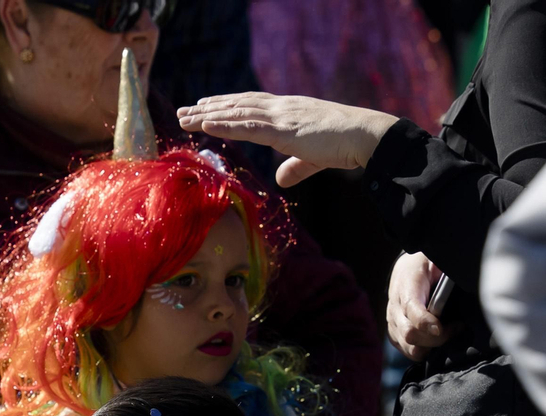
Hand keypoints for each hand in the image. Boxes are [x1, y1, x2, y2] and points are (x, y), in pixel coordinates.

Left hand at [177, 92, 398, 186]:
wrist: (362, 136)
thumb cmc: (343, 144)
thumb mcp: (312, 157)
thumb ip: (294, 167)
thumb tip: (281, 180)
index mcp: (286, 112)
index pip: (249, 105)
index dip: (226, 105)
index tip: (204, 106)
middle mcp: (280, 108)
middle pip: (237, 106)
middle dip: (208, 108)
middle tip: (183, 111)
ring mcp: (281, 117)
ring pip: (237, 113)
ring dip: (209, 115)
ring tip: (186, 117)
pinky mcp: (284, 130)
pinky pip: (248, 126)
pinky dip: (226, 125)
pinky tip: (207, 124)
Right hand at [387, 252, 451, 360]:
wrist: (405, 270)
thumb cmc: (424, 265)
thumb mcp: (435, 260)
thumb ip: (444, 272)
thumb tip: (464, 278)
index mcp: (405, 288)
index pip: (412, 311)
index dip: (426, 323)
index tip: (441, 328)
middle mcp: (394, 309)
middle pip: (410, 334)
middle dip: (436, 338)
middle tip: (457, 327)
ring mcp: (392, 323)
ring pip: (409, 347)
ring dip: (431, 347)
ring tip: (448, 334)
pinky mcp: (394, 333)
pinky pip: (407, 351)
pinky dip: (424, 350)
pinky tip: (436, 340)